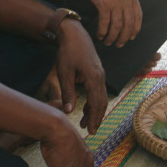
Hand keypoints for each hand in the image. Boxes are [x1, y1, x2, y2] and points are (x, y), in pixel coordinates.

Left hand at [53, 18, 108, 132]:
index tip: (91, 131)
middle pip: (102, 102)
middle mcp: (100, 77)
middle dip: (97, 117)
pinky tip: (86, 108)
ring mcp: (100, 75)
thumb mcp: (64, 73)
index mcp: (93, 78)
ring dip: (95, 110)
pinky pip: (98, 91)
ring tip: (86, 123)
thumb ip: (68, 92)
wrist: (74, 35)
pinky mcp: (97, 73)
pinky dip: (94, 101)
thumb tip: (69, 111)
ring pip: (101, 97)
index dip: (94, 118)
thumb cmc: (68, 52)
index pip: (96, 103)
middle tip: (91, 131)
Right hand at [74, 0, 141, 46]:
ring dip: (113, 37)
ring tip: (108, 42)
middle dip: (124, 37)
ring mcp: (115, 1)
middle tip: (119, 44)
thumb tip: (127, 14)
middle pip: (128, 24)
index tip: (131, 37)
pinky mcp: (103, 3)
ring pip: (117, 26)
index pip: (138, 16)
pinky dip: (103, 32)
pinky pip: (105, 23)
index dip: (135, 29)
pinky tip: (100, 36)